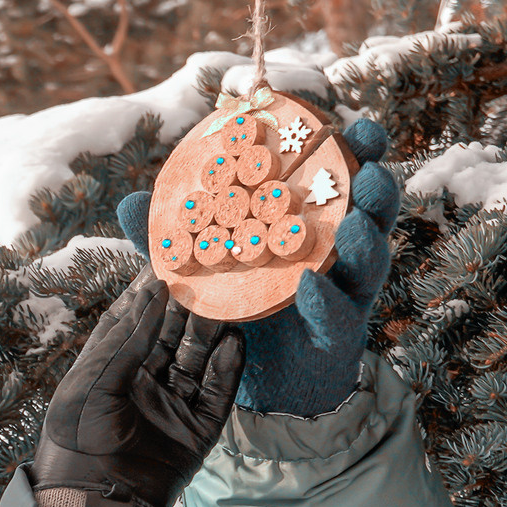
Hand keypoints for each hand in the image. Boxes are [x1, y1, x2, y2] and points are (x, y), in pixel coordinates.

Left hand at [32, 270, 242, 506]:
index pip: (134, 320)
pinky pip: (218, 392)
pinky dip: (228, 367)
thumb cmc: (76, 438)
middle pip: (171, 336)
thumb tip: (155, 292)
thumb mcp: (93, 380)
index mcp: (109, 369)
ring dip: (212, 331)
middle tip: (210, 275)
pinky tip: (236, 342)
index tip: (170, 260)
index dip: (150, 293)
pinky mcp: (197, 430)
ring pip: (197, 358)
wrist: (94, 500)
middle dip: (189, 307)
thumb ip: (127, 338)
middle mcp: (141, 383)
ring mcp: (171, 405)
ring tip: (228, 300)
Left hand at [115, 117, 399, 417]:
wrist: (256, 382)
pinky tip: (311, 285)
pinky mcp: (337, 338)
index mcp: (311, 227)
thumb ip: (175, 237)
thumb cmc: (238, 310)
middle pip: (367, 213)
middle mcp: (336, 255)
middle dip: (375, 186)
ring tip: (355, 221)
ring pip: (369, 262)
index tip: (349, 124)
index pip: (336, 182)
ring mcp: (343, 296)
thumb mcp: (203, 267)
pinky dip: (325, 300)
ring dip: (364, 240)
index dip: (350, 153)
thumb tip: (131, 200)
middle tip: (371, 163)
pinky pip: (338, 317)